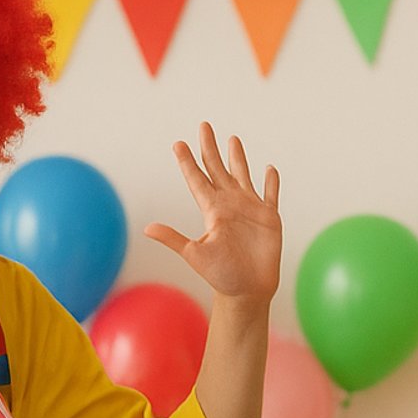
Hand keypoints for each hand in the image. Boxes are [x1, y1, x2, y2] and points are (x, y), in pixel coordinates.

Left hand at [144, 124, 281, 305]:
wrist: (248, 291)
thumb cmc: (221, 276)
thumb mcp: (195, 255)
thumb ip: (173, 239)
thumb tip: (147, 229)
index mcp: (212, 211)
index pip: (197, 179)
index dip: (188, 162)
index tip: (178, 144)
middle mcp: (229, 205)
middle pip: (217, 169)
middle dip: (210, 148)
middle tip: (203, 126)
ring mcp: (250, 210)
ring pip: (242, 176)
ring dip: (238, 158)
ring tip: (232, 139)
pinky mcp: (269, 218)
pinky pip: (270, 195)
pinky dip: (271, 182)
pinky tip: (269, 169)